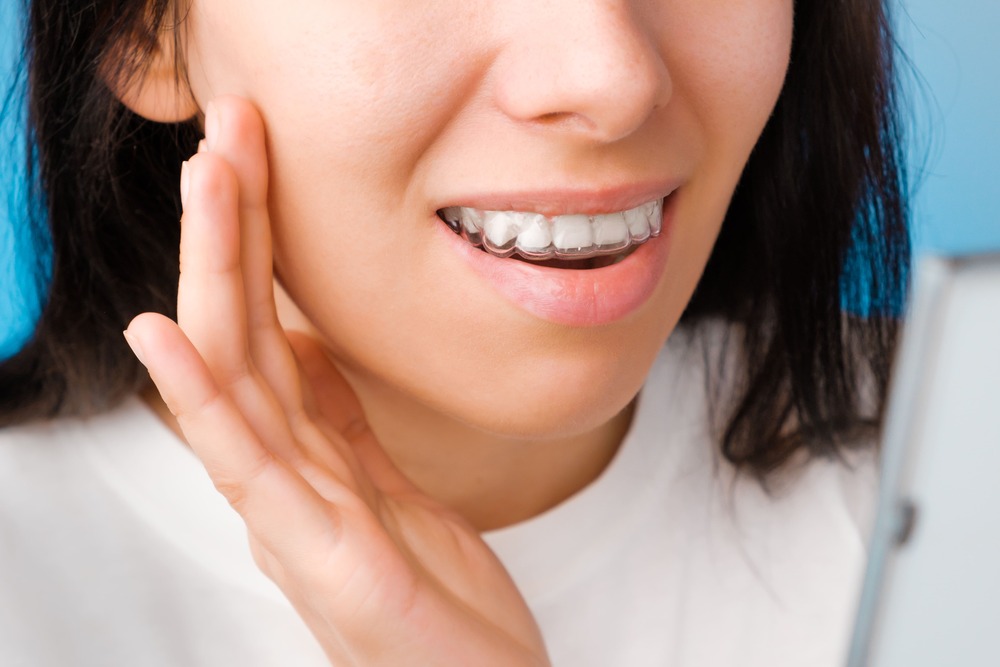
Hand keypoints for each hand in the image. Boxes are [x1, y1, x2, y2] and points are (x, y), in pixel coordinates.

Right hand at [124, 96, 548, 666]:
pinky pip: (251, 466)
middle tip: (224, 133)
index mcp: (306, 461)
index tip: (254, 159)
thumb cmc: (434, 598)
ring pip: (238, 379)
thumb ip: (338, 419)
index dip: (259, 244)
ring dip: (215, 275)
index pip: (268, 332)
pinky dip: (200, 397)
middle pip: (243, 337)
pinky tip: (163, 336)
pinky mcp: (321, 559)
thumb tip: (304, 341)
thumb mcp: (388, 487)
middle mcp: (285, 482)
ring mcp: (295, 520)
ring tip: (203, 184)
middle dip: (233, 230)